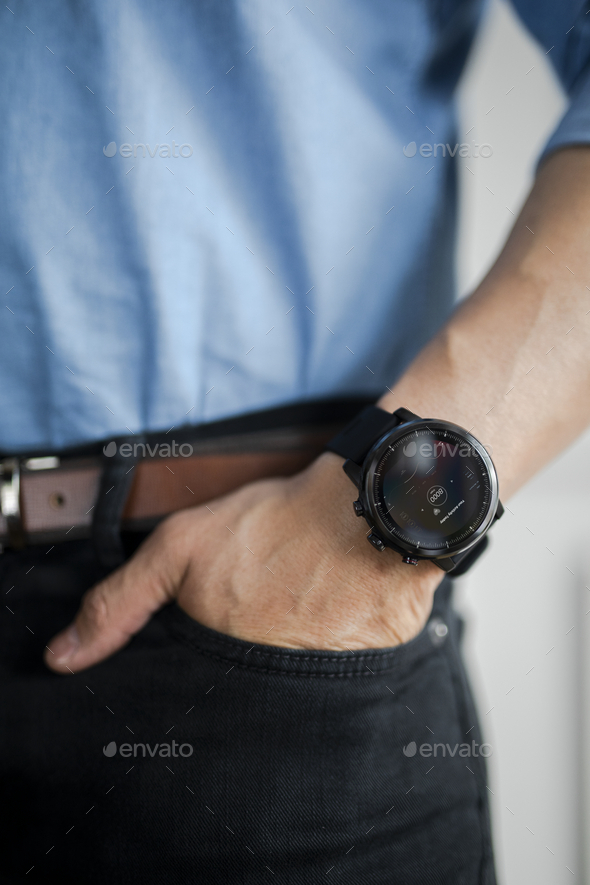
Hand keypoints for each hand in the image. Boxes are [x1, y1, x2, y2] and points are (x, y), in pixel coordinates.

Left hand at [44, 453, 442, 673]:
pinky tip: (340, 609)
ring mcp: (326, 674)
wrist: (362, 505)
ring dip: (301, 646)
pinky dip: (343, 641)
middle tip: (270, 603)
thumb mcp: (179, 548)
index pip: (201, 686)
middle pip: (249, 684)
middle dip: (253, 649)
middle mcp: (272, 676)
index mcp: (225, 654)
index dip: (210, 651)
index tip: (222, 625)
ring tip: (306, 602)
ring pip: (299, 675)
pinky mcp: (372, 662)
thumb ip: (120, 603)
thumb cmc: (273, 521)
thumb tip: (62, 659)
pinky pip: (349, 664)